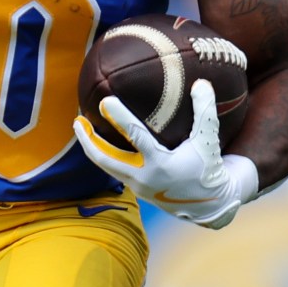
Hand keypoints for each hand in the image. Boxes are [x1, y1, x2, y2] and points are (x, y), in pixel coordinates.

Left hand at [70, 80, 258, 228]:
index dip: (119, 118)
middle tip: (77, 119)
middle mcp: (143, 178)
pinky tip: (99, 140)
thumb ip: (205, 111)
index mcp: (160, 165)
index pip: (135, 137)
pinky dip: (104, 154)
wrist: (210, 204)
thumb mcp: (209, 139)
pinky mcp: (136, 189)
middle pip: (105, 159)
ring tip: (81, 126)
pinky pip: (114, 169)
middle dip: (88, 140)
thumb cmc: (209, 167)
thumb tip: (201, 83)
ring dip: (92, 147)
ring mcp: (137, 186)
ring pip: (107, 166)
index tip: (104, 101)